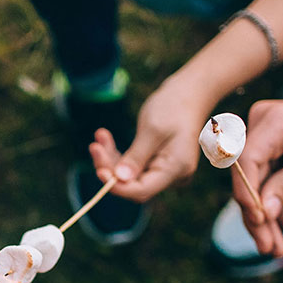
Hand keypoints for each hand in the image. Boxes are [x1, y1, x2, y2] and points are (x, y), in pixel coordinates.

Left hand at [89, 77, 211, 200]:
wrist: (188, 93)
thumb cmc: (173, 107)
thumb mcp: (152, 129)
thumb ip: (137, 156)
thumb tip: (119, 179)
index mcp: (176, 168)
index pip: (142, 190)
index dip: (119, 186)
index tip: (99, 172)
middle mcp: (172, 175)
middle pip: (133, 184)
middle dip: (111, 168)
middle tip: (94, 147)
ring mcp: (163, 171)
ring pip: (129, 176)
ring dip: (110, 159)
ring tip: (99, 137)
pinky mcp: (154, 164)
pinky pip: (131, 166)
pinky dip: (116, 155)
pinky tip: (103, 138)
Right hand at [233, 92, 282, 256]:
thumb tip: (262, 214)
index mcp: (273, 123)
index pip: (246, 163)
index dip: (247, 195)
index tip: (259, 222)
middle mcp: (258, 126)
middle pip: (248, 179)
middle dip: (258, 216)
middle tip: (268, 248)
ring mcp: (260, 136)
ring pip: (254, 184)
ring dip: (265, 217)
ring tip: (276, 248)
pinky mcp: (265, 147)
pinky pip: (264, 179)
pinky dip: (275, 203)